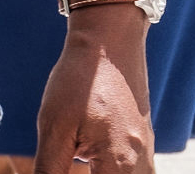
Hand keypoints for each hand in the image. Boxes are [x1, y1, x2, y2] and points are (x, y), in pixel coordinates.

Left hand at [34, 4, 151, 172]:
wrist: (110, 34)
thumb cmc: (80, 77)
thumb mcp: (54, 127)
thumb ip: (49, 171)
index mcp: (119, 164)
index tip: (59, 171)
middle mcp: (139, 162)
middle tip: (76, 165)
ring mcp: (145, 150)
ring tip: (84, 166)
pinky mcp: (142, 138)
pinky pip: (138, 173)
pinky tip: (95, 166)